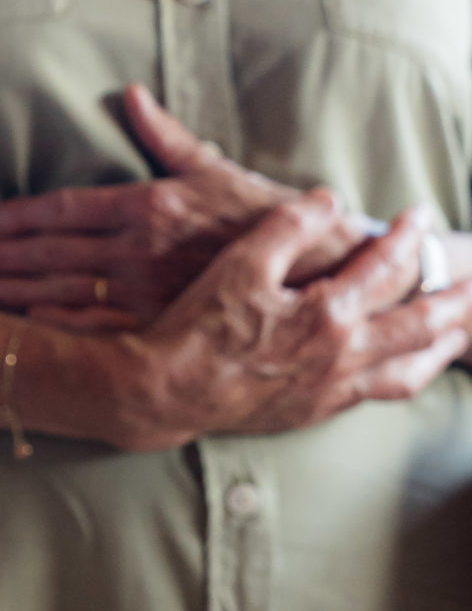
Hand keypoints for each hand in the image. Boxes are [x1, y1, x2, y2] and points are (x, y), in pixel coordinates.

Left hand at [0, 85, 369, 329]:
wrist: (315, 271)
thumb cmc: (264, 217)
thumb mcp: (215, 168)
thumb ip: (165, 134)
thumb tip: (131, 95)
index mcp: (148, 205)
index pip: (63, 209)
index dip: (16, 218)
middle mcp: (138, 251)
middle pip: (50, 253)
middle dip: (1, 257)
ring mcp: (145, 293)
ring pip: (62, 293)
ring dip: (13, 294)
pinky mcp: (158, 328)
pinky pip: (93, 333)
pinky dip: (52, 330)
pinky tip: (21, 328)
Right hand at [109, 192, 471, 451]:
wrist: (168, 392)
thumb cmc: (198, 327)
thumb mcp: (240, 263)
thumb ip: (290, 225)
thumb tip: (329, 200)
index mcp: (328, 313)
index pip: (386, 266)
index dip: (407, 235)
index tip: (419, 213)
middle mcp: (343, 355)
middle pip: (420, 322)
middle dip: (455, 297)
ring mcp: (333, 388)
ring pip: (409, 367)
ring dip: (441, 345)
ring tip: (461, 332)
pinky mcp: (316, 410)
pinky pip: (379, 393)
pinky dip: (405, 376)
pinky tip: (407, 368)